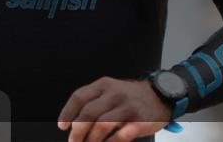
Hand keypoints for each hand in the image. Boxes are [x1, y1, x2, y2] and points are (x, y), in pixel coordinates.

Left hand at [56, 77, 171, 141]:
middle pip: (89, 113)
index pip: (79, 97)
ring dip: (91, 139)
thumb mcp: (111, 89)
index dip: (68, 113)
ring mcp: (128, 108)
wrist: (160, 96)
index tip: (62, 126)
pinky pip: (120, 136)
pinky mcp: (140, 122)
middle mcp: (115, 94)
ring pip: (102, 125)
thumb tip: (73, 121)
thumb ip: (94, 101)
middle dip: (77, 131)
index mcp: (104, 85)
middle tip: (73, 141)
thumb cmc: (131, 96)